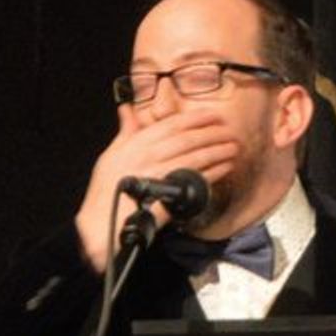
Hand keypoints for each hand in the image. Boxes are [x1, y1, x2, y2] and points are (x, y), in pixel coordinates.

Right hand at [74, 105, 239, 270]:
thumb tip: (127, 110)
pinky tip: (226, 167)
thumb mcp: (110, 156)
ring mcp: (159, 174)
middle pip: (188, 138)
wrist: (102, 224)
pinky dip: (213, 172)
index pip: (171, 124)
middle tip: (231, 130)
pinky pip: (196, 179)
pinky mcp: (168, 194)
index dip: (195, 118)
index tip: (213, 115)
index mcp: (136, 143)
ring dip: (217, 150)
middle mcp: (149, 154)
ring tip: (234, 147)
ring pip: (195, 156)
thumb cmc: (105, 192)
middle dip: (212, 133)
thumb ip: (125, 132)